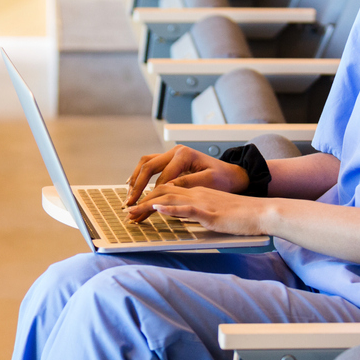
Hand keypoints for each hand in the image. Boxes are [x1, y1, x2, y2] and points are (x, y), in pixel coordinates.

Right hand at [126, 146, 249, 205]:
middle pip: (148, 166)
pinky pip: (150, 165)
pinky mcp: (171, 160)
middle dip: (137, 186)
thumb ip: (187, 183)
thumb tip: (167, 187)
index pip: (162, 177)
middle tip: (130, 202)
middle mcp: (175, 151)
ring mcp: (172, 154)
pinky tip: (133, 185)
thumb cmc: (223, 178)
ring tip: (129, 195)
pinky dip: (140, 175)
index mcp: (184, 155)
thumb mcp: (208, 181)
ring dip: (135, 179)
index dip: (152, 194)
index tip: (144, 207)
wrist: (231, 174)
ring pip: (146, 163)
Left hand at [128, 184, 270, 234]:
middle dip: (142, 202)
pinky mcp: (211, 213)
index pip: (167, 191)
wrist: (262, 212)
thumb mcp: (214, 212)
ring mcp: (203, 202)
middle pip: (163, 193)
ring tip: (133, 213)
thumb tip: (181, 217)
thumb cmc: (241, 215)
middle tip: (128, 213)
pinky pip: (188, 208)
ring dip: (148, 207)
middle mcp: (197, 194)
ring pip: (170, 200)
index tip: (136, 209)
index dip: (149, 198)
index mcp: (198, 192)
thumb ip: (197, 213)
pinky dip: (171, 209)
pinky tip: (158, 210)